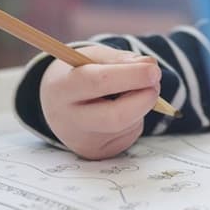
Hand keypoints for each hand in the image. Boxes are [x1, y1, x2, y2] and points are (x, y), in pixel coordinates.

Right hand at [40, 45, 163, 159]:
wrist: (53, 103)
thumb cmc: (77, 74)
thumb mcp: (92, 57)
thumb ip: (120, 59)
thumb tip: (150, 67)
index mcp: (64, 88)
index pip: (99, 82)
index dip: (131, 76)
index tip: (154, 70)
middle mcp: (69, 119)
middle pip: (115, 117)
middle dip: (144, 99)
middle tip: (155, 84)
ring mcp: (82, 141)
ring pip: (126, 125)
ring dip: (140, 106)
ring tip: (126, 92)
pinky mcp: (95, 153)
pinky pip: (128, 134)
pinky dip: (134, 119)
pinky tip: (117, 110)